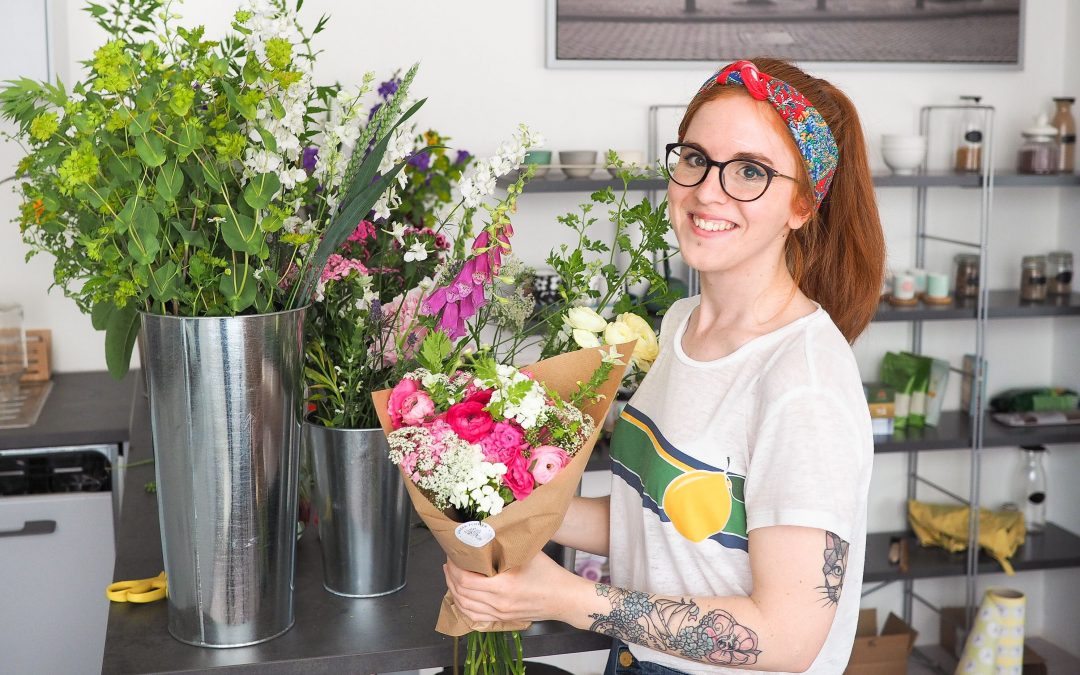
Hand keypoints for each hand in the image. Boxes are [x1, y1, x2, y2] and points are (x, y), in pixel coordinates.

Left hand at [443, 551, 584, 624]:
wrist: (564, 598)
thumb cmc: (549, 574)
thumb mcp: (527, 554)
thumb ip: (506, 546)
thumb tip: (486, 532)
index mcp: (503, 586)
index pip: (466, 580)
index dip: (455, 568)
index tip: (453, 556)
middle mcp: (499, 603)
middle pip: (462, 593)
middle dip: (451, 577)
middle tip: (449, 563)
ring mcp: (500, 614)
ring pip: (465, 607)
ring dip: (454, 592)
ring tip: (451, 577)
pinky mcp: (502, 619)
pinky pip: (475, 617)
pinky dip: (463, 607)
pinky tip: (461, 597)